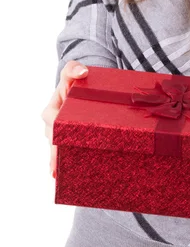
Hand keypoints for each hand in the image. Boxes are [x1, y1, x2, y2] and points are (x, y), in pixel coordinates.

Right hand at [41, 61, 88, 177]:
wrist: (81, 91)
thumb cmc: (74, 82)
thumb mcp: (72, 73)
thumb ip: (73, 68)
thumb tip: (82, 72)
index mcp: (51, 111)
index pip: (52, 123)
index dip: (55, 133)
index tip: (57, 141)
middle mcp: (52, 126)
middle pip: (54, 142)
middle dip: (55, 154)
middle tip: (58, 167)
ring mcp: (60, 136)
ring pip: (58, 150)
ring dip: (60, 162)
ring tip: (62, 175)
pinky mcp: (69, 142)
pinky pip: (65, 154)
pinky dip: (65, 164)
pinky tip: (66, 178)